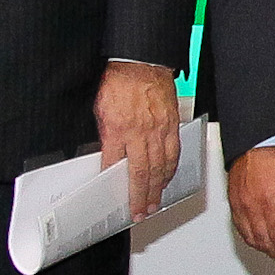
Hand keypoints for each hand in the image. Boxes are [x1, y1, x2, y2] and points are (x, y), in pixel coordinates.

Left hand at [95, 61, 182, 220]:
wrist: (141, 62)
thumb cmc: (120, 80)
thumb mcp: (101, 108)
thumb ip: (106, 133)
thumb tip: (110, 152)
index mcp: (118, 129)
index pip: (114, 164)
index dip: (115, 184)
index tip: (116, 197)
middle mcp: (140, 133)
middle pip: (141, 173)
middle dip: (140, 196)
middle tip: (140, 212)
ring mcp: (158, 130)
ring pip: (159, 166)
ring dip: (156, 188)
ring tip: (154, 202)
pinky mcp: (171, 124)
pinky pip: (173, 152)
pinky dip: (170, 168)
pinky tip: (167, 177)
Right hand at [229, 143, 274, 268]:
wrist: (257, 142)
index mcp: (271, 202)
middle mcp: (253, 206)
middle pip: (263, 241)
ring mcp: (240, 205)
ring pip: (250, 237)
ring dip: (263, 248)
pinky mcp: (233, 202)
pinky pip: (240, 227)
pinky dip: (250, 237)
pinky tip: (259, 239)